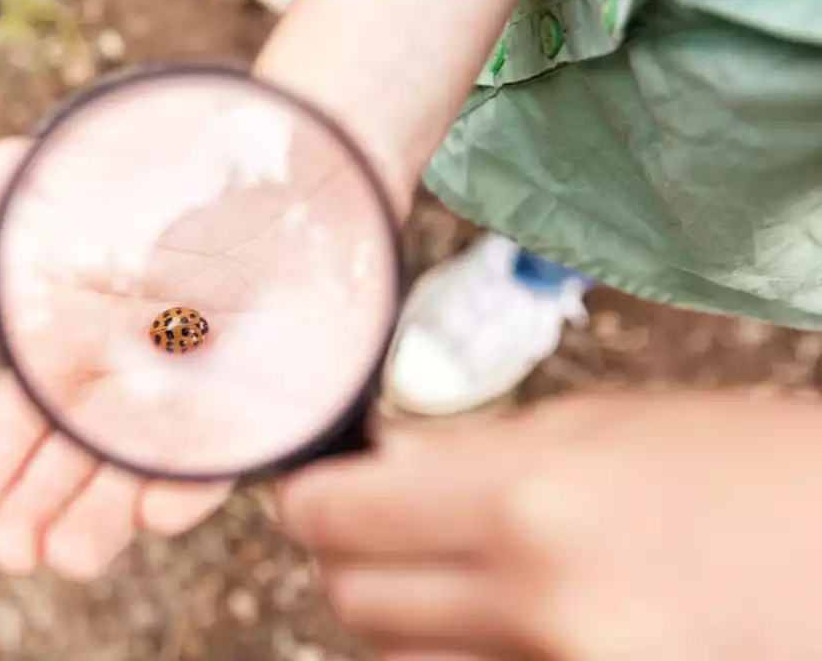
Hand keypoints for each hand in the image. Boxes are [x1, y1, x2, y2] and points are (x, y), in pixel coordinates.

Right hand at [0, 121, 390, 578]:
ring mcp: (189, 399)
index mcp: (75, 341)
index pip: (25, 415)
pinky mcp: (254, 405)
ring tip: (70, 562)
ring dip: (103, 520)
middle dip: (38, 510)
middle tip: (10, 555)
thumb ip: (6, 182)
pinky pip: (221, 456)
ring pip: (138, 473)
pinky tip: (160, 515)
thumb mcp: (79, 175)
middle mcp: (125, 381)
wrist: (283, 163)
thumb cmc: (171, 167)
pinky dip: (191, 487)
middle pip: (73, 461)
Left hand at [277, 390, 821, 660]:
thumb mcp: (608, 429)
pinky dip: (461, 656)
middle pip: (352, 602)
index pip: (336, 518)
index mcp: (531, 506)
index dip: (311, 500)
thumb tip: (374, 468)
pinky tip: (497, 620)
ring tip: (448, 576)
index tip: (316, 489)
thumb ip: (472, 456)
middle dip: (349, 558)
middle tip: (379, 527)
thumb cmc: (755, 471)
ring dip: (401, 618)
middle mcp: (537, 611)